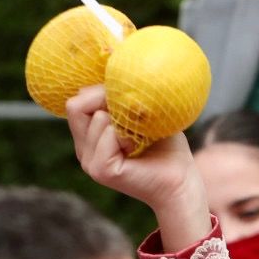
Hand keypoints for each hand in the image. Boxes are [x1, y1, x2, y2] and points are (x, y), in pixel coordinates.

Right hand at [66, 86, 195, 212]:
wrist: (182, 182)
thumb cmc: (167, 149)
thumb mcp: (142, 116)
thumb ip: (120, 99)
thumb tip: (108, 77)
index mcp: (90, 138)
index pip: (77, 102)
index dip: (100, 92)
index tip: (127, 102)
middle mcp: (84, 150)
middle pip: (76, 106)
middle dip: (106, 99)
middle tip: (134, 116)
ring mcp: (89, 162)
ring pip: (95, 117)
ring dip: (123, 120)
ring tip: (138, 138)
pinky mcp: (101, 170)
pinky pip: (107, 133)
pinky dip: (126, 134)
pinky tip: (137, 147)